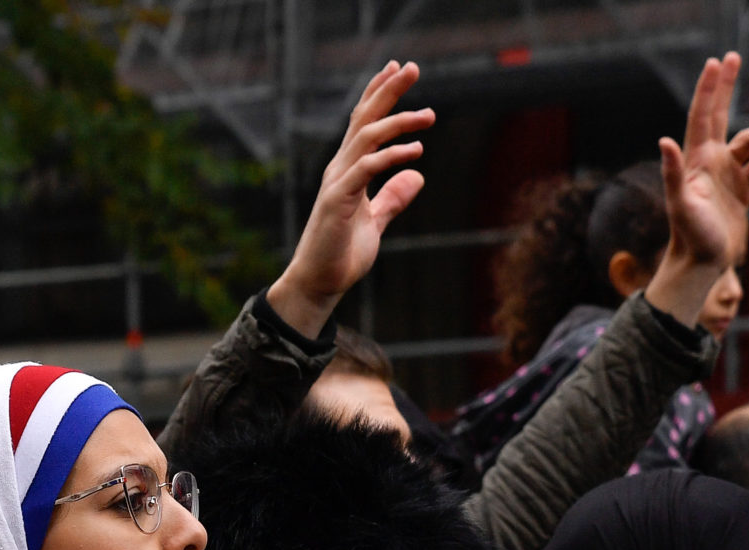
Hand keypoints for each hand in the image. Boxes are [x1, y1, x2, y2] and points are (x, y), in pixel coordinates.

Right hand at [265, 62, 432, 337]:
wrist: (320, 284)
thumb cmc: (342, 254)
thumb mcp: (376, 221)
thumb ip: (393, 198)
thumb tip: (416, 177)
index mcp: (348, 169)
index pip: (364, 122)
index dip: (379, 93)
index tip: (398, 69)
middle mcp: (341, 168)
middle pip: (364, 118)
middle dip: (388, 90)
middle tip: (412, 66)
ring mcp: (338, 182)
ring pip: (366, 137)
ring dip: (398, 122)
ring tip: (429, 115)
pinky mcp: (339, 200)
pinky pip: (366, 169)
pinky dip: (390, 156)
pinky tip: (415, 151)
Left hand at [644, 52, 748, 325]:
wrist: (700, 265)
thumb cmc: (689, 237)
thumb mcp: (681, 204)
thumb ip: (673, 172)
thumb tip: (664, 141)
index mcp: (696, 160)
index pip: (702, 115)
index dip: (709, 88)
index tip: (717, 62)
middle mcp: (710, 162)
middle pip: (719, 115)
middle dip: (726, 87)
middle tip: (733, 57)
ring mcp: (725, 176)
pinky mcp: (740, 192)